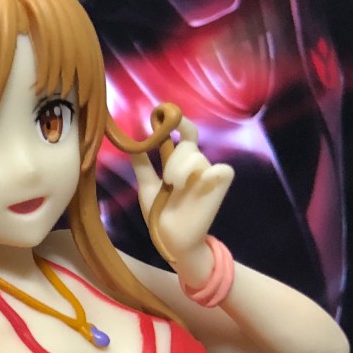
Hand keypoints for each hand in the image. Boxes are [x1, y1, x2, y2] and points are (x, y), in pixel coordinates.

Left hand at [128, 115, 233, 277]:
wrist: (172, 239)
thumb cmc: (161, 212)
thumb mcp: (146, 186)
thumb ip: (142, 164)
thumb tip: (131, 143)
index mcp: (179, 161)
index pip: (183, 133)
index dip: (176, 121)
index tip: (160, 113)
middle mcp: (196, 163)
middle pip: (187, 145)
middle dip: (174, 161)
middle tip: (167, 181)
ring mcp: (209, 173)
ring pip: (197, 156)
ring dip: (182, 172)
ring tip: (176, 190)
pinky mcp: (220, 185)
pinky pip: (221, 169)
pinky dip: (209, 175)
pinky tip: (200, 185)